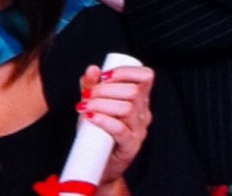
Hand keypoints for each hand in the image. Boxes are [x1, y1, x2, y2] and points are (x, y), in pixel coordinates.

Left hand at [76, 63, 153, 188]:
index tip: (104, 75)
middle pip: (133, 91)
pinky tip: (90, 117)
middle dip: (105, 88)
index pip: (145, 77)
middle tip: (87, 95)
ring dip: (102, 103)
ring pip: (127, 109)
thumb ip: (92, 85)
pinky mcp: (131, 146)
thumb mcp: (94, 102)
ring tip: (86, 107)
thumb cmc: (98, 129)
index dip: (126, 71)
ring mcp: (139, 130)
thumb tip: (92, 69)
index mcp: (139, 98)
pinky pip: (120, 130)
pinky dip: (103, 120)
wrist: (97, 162)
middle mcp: (143, 112)